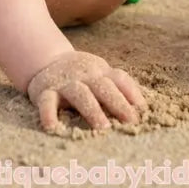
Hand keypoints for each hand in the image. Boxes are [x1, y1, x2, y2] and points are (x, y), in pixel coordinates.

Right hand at [26, 50, 146, 132]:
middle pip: (103, 86)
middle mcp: (84, 75)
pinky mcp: (45, 92)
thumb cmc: (82, 74)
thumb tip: (143, 107)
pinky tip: (53, 128)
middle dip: (117, 103)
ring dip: (92, 110)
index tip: (143, 110)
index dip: (131, 92)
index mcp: (100, 71)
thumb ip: (118, 86)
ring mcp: (65, 83)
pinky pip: (47, 102)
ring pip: (80, 94)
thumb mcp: (100, 73)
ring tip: (102, 127)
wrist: (46, 60)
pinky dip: (48, 114)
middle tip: (131, 121)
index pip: (119, 78)